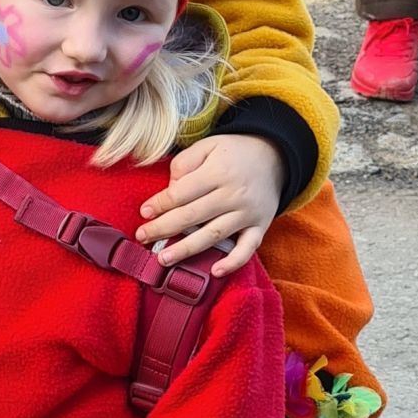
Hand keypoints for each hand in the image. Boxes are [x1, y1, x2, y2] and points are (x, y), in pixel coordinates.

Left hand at [136, 133, 284, 273]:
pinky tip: (215, 271)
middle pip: (192, 215)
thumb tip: (170, 189)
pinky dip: (234, 262)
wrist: (276, 156)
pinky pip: (248, 247)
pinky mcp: (260, 226)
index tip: (144, 213)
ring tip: (163, 258)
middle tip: (141, 237)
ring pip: (214, 234)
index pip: (182, 192)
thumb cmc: (233, 152)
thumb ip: (184, 163)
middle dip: (163, 228)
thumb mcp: (207, 146)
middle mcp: (233, 194)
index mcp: (218, 172)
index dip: (161, 203)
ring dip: (187, 249)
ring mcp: (248, 213)